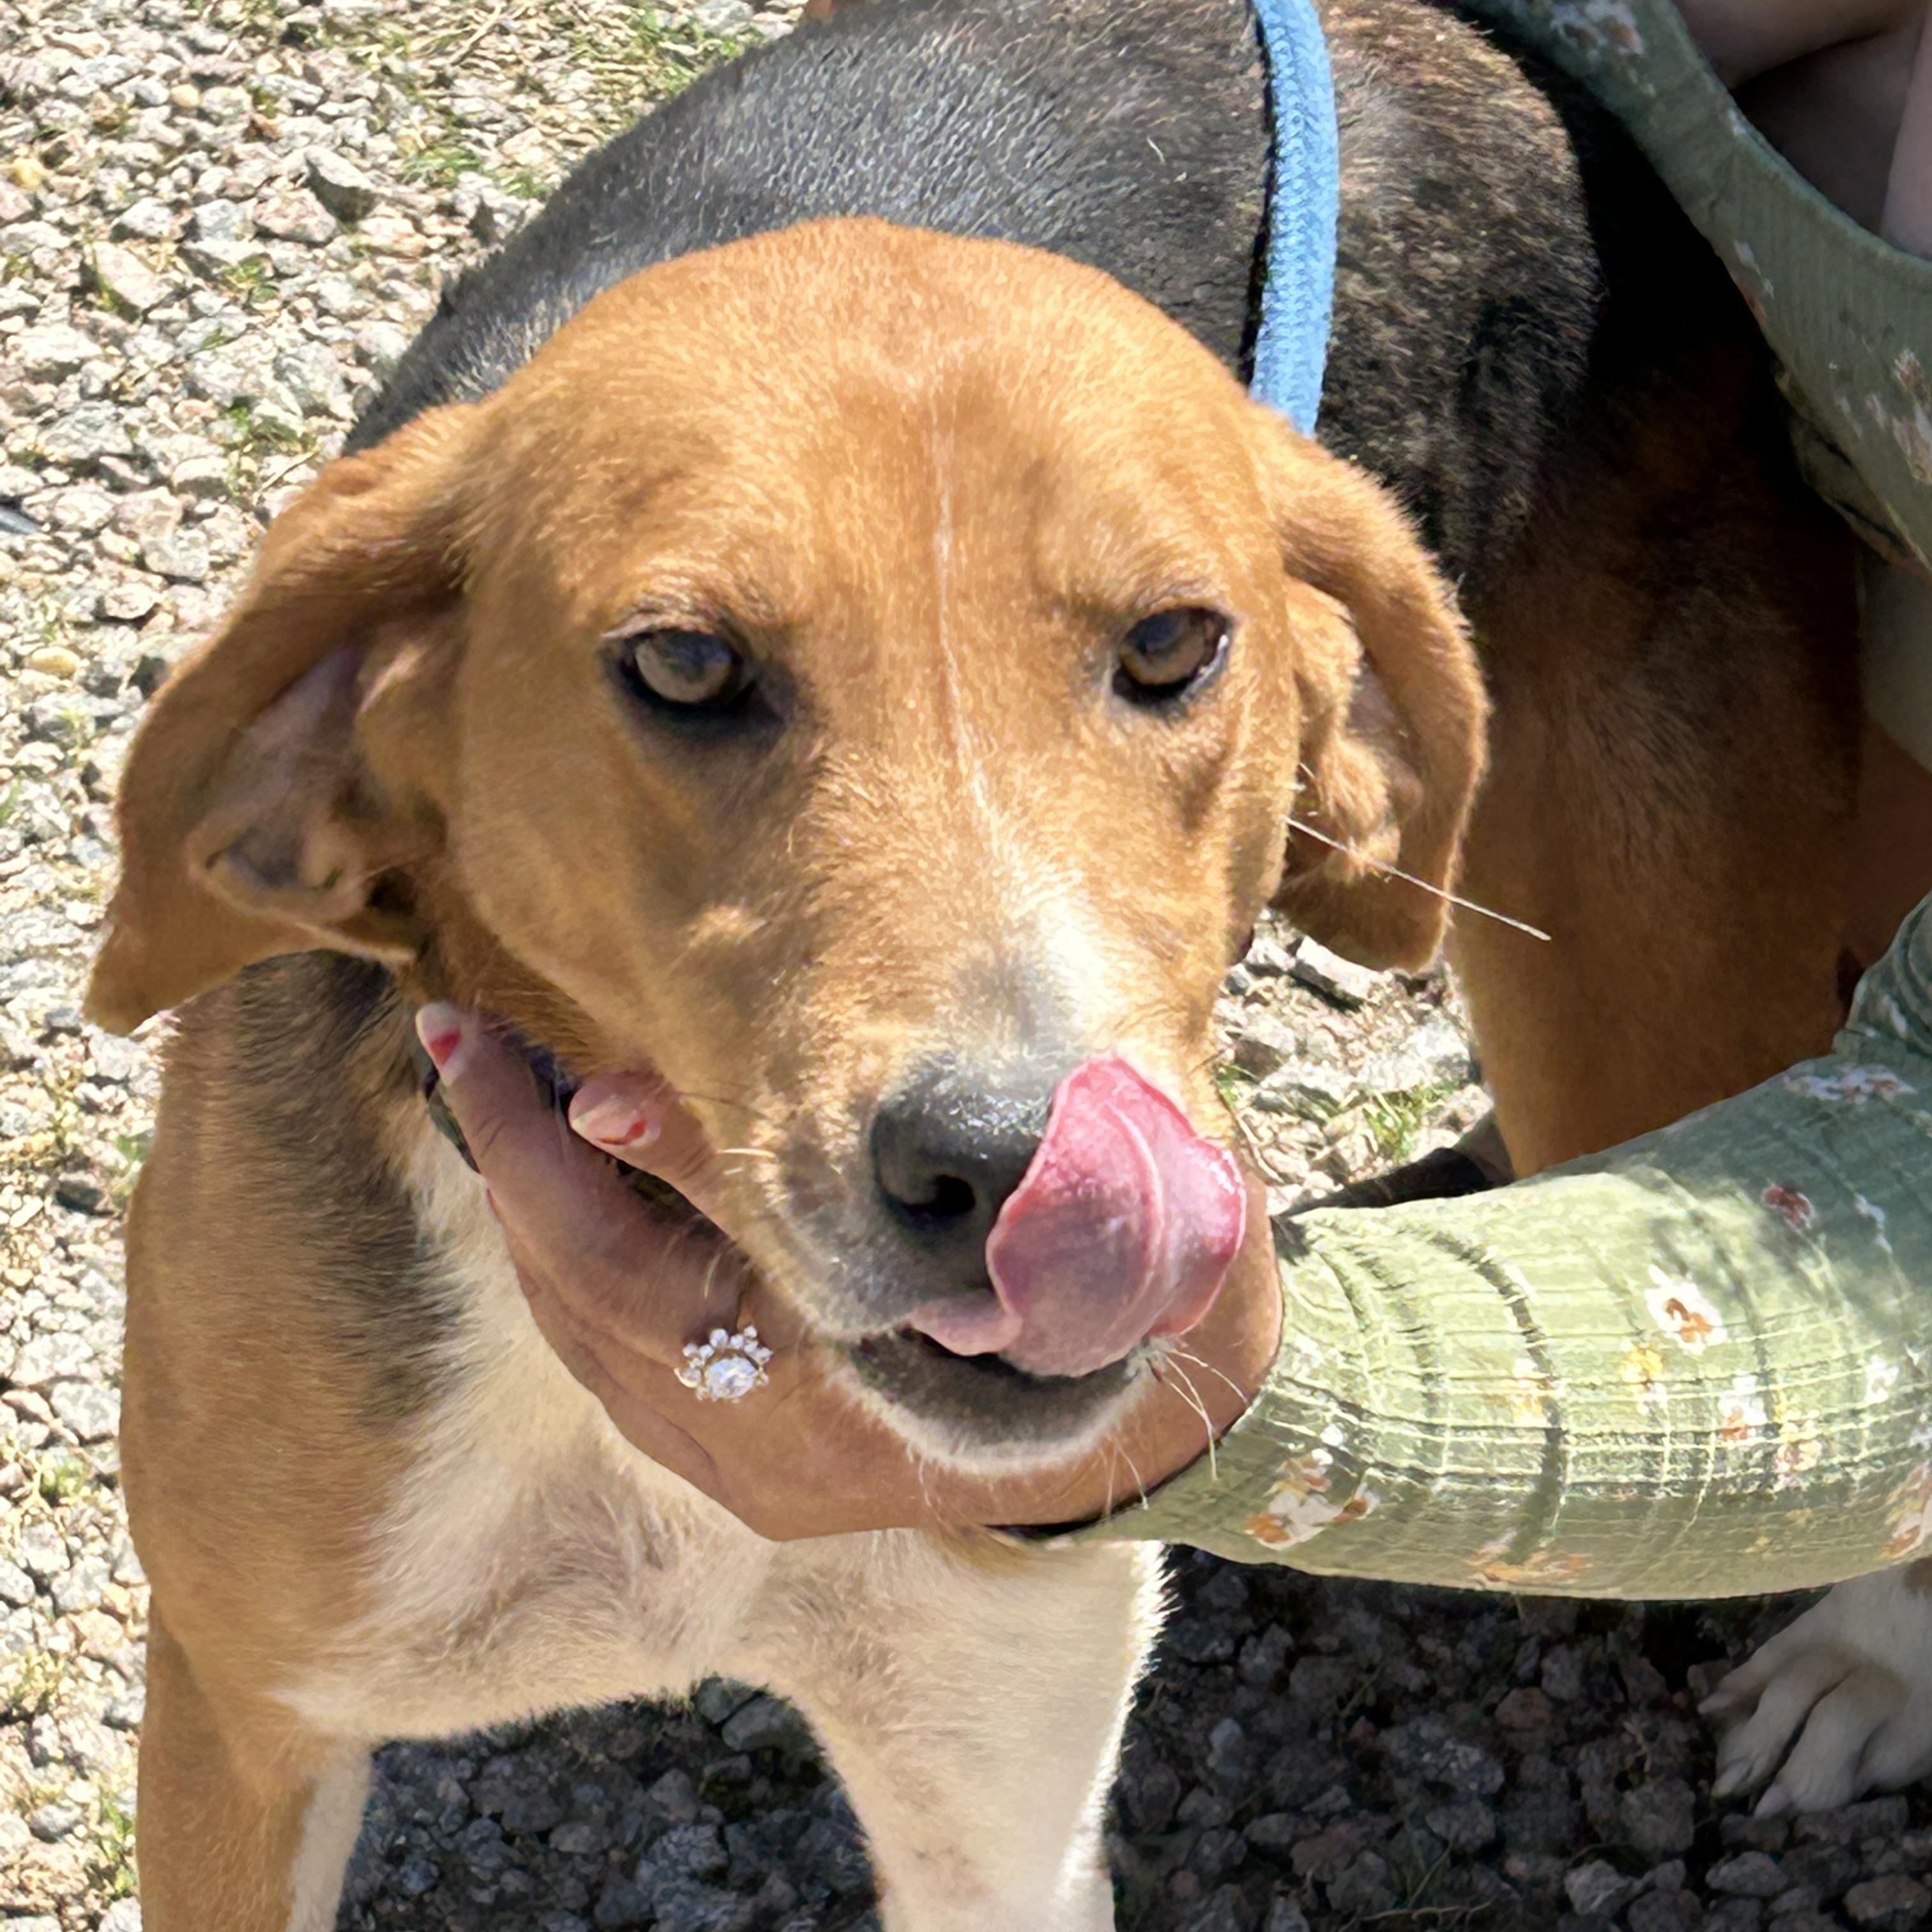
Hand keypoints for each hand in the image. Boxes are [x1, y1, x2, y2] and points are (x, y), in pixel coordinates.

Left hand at [415, 1003, 1279, 1540]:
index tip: (476, 1042)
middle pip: (585, 1310)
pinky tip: (570, 1198)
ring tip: (499, 1104)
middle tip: (462, 1050)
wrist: (1144, 1415)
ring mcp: (752, 1485)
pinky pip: (621, 1377)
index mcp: (822, 1388)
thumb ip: (793, 1154)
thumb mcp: (963, 1190)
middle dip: (513, 1169)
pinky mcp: (750, 1483)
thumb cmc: (1078, 1275)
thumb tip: (608, 1102)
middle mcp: (766, 1460)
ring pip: (590, 1350)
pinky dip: (580, 1278)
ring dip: (533, 1222)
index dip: (537, 1149)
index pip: (623, 1266)